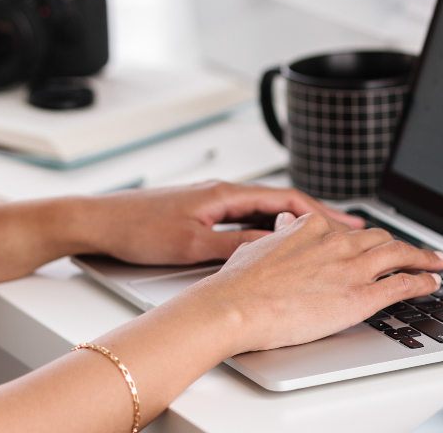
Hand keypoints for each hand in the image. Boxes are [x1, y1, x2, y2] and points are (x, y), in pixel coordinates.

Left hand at [72, 181, 364, 265]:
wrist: (97, 222)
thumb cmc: (136, 229)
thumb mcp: (193, 245)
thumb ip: (236, 245)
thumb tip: (275, 248)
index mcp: (223, 193)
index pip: (285, 198)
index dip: (320, 212)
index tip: (346, 224)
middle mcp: (220, 193)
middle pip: (279, 204)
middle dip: (314, 218)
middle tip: (345, 232)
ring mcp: (209, 204)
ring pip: (262, 213)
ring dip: (291, 226)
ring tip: (318, 241)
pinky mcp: (197, 216)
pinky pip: (242, 222)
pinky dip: (265, 232)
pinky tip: (273, 245)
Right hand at [178, 211, 442, 354]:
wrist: (237, 306)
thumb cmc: (240, 283)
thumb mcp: (258, 246)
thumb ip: (279, 235)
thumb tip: (285, 225)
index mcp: (312, 227)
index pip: (348, 230)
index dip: (364, 238)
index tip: (371, 243)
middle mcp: (336, 242)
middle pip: (380, 239)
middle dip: (401, 244)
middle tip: (416, 250)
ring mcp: (351, 268)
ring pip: (399, 255)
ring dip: (422, 257)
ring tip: (436, 262)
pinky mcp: (361, 296)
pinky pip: (402, 284)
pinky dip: (422, 281)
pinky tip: (431, 283)